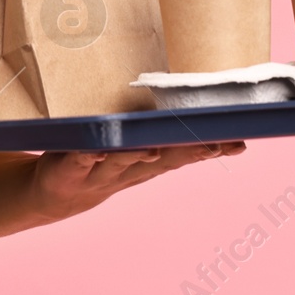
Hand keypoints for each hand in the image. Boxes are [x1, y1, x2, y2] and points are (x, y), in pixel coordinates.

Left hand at [30, 141, 247, 221]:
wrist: (56, 195)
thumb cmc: (98, 161)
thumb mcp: (128, 147)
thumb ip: (152, 129)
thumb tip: (179, 99)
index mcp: (146, 162)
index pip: (182, 154)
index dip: (209, 148)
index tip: (238, 141)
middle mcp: (129, 170)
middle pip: (161, 161)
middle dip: (187, 152)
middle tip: (214, 143)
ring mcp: (99, 172)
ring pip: (121, 163)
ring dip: (138, 156)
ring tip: (154, 148)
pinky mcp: (69, 169)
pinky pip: (79, 160)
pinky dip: (88, 155)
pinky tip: (96, 148)